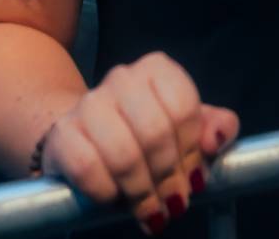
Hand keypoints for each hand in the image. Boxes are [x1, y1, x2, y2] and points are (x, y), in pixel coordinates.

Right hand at [40, 52, 239, 235]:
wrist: (86, 135)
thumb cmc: (146, 131)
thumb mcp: (188, 126)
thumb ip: (217, 127)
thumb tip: (217, 140)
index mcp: (157, 69)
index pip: (183, 109)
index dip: (192, 152)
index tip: (193, 179)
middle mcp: (121, 78)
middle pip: (155, 133)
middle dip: (168, 177)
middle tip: (173, 203)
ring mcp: (88, 104)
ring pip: (123, 154)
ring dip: (141, 192)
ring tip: (150, 210)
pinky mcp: (61, 135)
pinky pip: (88, 169)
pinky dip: (107, 192)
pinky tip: (116, 199)